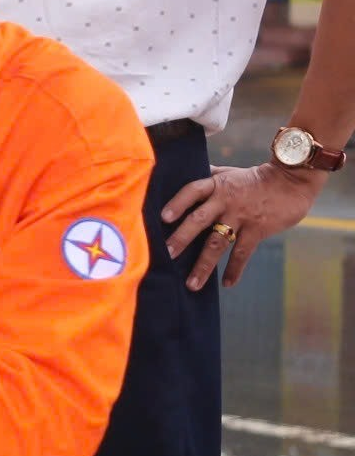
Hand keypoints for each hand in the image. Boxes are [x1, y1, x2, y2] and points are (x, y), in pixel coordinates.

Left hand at [162, 161, 323, 290]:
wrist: (291, 181)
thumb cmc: (255, 178)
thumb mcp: (229, 173)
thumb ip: (208, 177)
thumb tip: (185, 171)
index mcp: (216, 185)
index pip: (192, 191)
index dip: (178, 203)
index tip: (163, 218)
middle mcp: (225, 201)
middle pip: (199, 219)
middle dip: (182, 238)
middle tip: (167, 255)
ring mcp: (241, 216)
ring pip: (218, 242)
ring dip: (204, 264)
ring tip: (192, 284)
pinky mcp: (257, 230)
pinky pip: (242, 253)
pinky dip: (235, 269)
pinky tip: (227, 283)